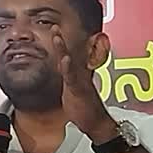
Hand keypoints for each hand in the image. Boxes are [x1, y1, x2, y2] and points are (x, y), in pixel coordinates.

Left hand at [52, 25, 116, 143]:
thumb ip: (69, 84)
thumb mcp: (74, 95)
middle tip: (55, 27)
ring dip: (63, 48)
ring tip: (57, 36)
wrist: (98, 125)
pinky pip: (73, 77)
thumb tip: (64, 79)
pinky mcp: (80, 90)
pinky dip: (68, 67)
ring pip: (71, 62)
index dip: (61, 45)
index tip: (55, 33)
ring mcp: (81, 82)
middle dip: (62, 40)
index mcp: (78, 77)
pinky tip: (64, 60)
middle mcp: (81, 76)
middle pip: (70, 55)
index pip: (69, 58)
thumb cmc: (87, 112)